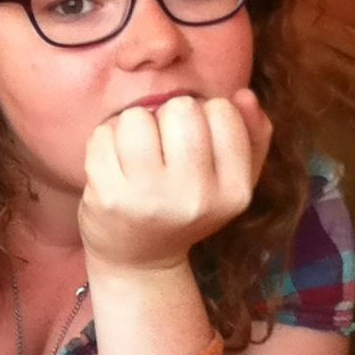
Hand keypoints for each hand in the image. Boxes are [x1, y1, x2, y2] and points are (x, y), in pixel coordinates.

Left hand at [78, 88, 271, 271]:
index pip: (222, 111)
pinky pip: (103, 135)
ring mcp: (148, 199)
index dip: (204, 115)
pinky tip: (113, 165)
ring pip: (136, 116)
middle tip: (162, 146)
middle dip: (167, 116)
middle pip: (180, 108)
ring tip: (136, 153)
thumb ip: (252, 135)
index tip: (194, 141)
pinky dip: (105, 140)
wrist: (138, 260)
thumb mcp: (232, 180)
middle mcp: (195, 198)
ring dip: (133, 125)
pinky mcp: (107, 198)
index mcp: (234, 191)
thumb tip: (244, 95)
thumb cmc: (186, 207)